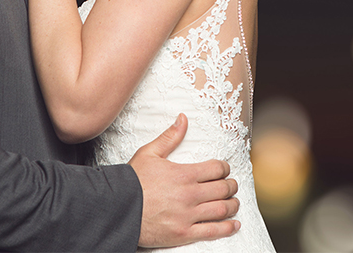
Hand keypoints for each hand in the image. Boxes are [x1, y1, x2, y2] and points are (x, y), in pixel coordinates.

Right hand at [129, 114, 240, 246]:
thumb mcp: (149, 153)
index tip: (225, 170)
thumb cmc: (132, 181)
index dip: (225, 168)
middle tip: (232, 185)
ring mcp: (188, 216)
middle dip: (231, 186)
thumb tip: (183, 118)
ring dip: (233, 205)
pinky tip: (234, 225)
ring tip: (234, 203)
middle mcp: (189, 195)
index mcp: (183, 174)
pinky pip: (213, 231)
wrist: (118, 209)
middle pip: (223, 189)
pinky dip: (228, 228)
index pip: (216, 169)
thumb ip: (170, 137)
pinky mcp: (184, 233)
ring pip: (222, 209)